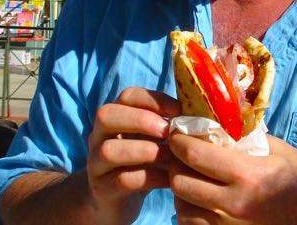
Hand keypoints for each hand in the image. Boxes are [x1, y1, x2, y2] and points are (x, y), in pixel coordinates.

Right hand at [86, 87, 180, 224]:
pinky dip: (150, 177)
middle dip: (141, 120)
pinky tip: (169, 179)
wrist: (118, 201)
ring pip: (109, 150)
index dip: (153, 99)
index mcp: (115, 117)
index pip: (127, 96)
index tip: (178, 110)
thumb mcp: (152, 138)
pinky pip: (123, 179)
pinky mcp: (103, 190)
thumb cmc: (143, 161)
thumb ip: (167, 123)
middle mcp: (98, 136)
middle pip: (106, 115)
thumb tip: (200, 114)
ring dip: (146, 150)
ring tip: (171, 156)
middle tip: (167, 131)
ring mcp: (95, 163)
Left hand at [169, 133, 296, 224]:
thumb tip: (218, 126)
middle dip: (175, 164)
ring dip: (181, 191)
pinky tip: (201, 201)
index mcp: (246, 174)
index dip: (178, 139)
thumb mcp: (278, 151)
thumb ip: (245, 139)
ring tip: (191, 177)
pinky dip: (190, 213)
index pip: (194, 154)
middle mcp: (233, 204)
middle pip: (180, 183)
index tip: (177, 130)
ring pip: (182, 209)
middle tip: (181, 153)